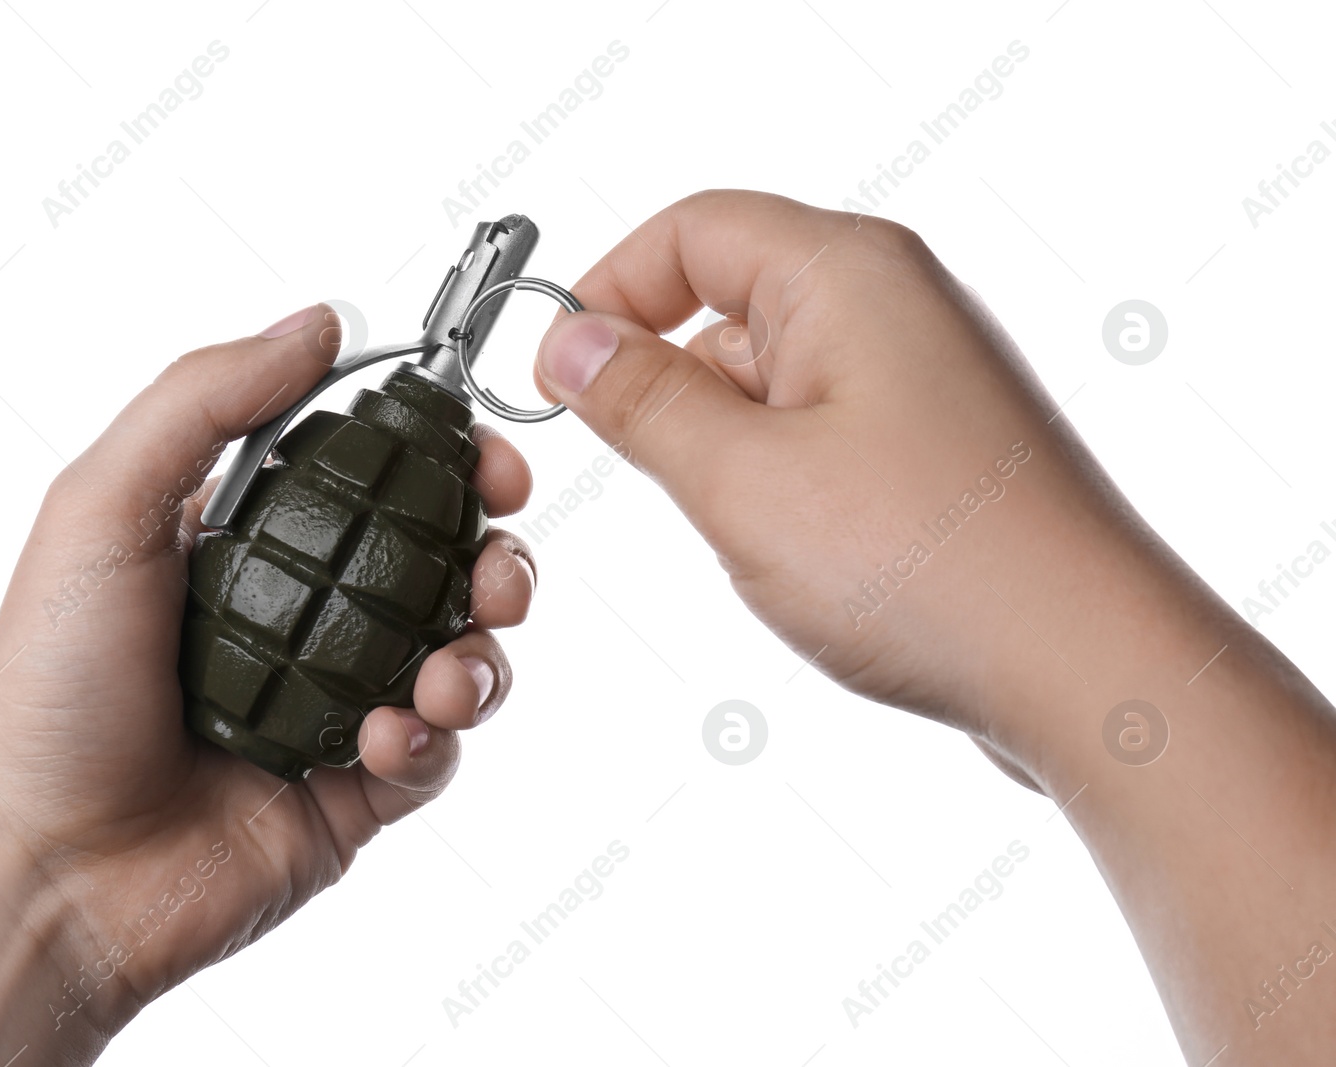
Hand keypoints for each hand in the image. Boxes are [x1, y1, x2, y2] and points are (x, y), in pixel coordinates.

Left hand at [0, 305, 535, 1064]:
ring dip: (479, 655)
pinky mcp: (356, 791)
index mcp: (256, 542)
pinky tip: (384, 740)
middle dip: (498, 558)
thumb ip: (207, 400)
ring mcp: (336, 705)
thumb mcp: (103, 506)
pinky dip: (431, 738)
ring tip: (444, 676)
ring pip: (463, 657)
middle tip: (500, 570)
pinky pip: (438, 752)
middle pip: (445, 567)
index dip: (448, 462)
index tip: (488, 460)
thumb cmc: (52, 690)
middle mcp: (306, 618)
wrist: (46, 867)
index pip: (379, 479)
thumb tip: (319, 322)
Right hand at [532, 190, 1335, 1062]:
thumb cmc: (932, 567)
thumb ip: (642, 401)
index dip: (608, 289)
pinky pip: (818, 428)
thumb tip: (573, 344)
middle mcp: (893, 304)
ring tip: (754, 529)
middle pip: (729, 297)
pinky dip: (777, 475)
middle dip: (666, 379)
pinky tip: (797, 549)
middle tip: (646, 467)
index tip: (559, 371)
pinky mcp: (932, 443)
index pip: (691, 230)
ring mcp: (919, 375)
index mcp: (846, 273)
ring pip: (770, 375)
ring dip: (725, 443)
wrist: (1085, 666)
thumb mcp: (740, 480)